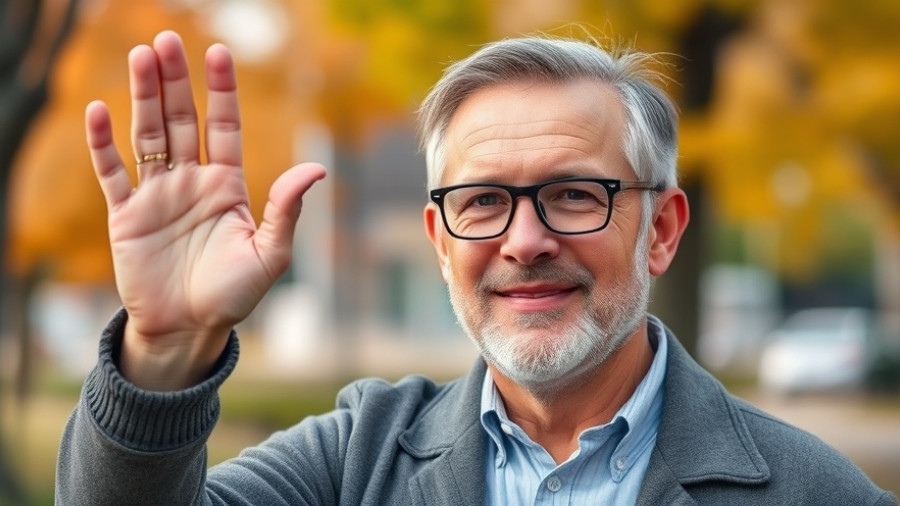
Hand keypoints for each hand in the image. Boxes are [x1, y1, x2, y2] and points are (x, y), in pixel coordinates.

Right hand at [86, 31, 324, 389]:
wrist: (190, 329)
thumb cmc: (234, 295)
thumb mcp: (270, 254)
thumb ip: (287, 210)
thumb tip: (316, 169)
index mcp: (227, 186)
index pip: (223, 126)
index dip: (220, 91)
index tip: (218, 52)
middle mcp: (191, 182)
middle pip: (181, 120)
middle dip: (175, 82)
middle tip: (168, 41)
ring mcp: (157, 195)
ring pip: (147, 135)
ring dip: (142, 98)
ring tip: (141, 57)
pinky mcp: (126, 215)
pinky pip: (112, 172)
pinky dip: (103, 144)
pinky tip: (100, 112)